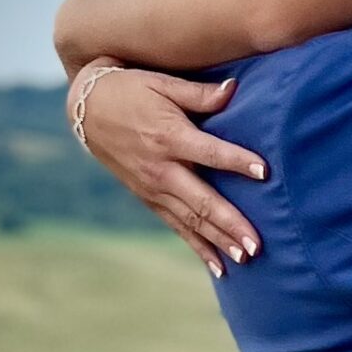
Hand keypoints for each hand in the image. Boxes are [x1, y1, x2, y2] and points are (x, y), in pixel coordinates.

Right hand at [71, 66, 266, 275]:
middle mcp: (161, 168)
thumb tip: (233, 89)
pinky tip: (220, 267)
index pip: (210, 152)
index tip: (265, 172)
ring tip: (246, 258)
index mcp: (168, 137)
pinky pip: (177, 226)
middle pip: (201, 200)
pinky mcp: (147, 198)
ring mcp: (153, 187)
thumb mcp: (162, 84)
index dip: (238, 161)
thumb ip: (199, 93)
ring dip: (219, 241)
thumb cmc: (131, 90)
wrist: (86, 108)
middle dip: (230, 224)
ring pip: (191, 220)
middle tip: (256, 244)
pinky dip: (198, 246)